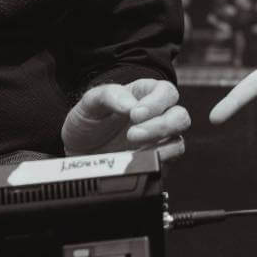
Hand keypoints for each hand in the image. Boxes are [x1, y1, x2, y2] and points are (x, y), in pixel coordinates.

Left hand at [61, 77, 189, 160]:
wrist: (77, 151)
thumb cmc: (88, 122)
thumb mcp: (90, 102)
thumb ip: (109, 95)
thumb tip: (129, 104)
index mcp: (144, 95)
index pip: (166, 92)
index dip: (157, 102)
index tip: (135, 114)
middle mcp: (156, 117)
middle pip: (180, 117)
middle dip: (160, 126)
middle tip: (133, 134)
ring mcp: (157, 141)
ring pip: (177, 141)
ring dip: (160, 147)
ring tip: (134, 151)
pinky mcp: (154, 162)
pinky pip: (166, 163)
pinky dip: (155, 163)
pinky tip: (136, 161)